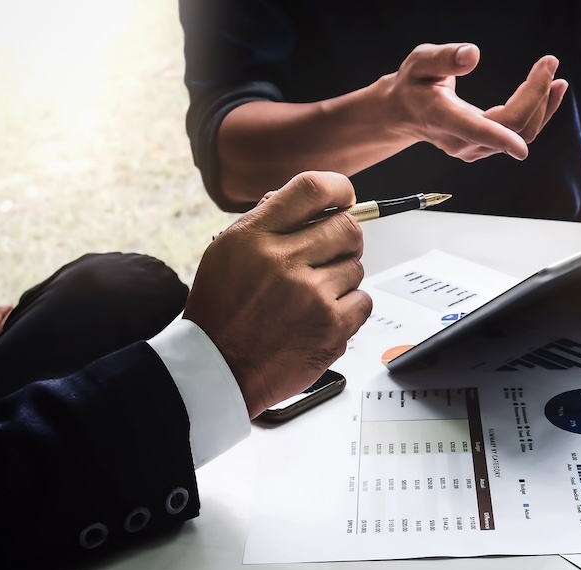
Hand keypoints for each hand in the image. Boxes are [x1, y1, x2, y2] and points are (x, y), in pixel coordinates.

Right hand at [185, 171, 372, 417]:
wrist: (217, 369)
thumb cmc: (222, 313)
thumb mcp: (227, 252)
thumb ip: (267, 223)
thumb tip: (312, 204)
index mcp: (254, 237)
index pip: (311, 189)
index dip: (338, 189)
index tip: (345, 197)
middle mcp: (283, 261)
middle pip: (346, 227)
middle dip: (345, 238)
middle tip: (331, 254)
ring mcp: (311, 295)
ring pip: (356, 267)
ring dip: (341, 278)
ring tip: (311, 297)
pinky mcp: (331, 327)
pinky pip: (363, 301)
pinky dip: (349, 308)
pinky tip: (321, 317)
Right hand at [384, 43, 567, 161]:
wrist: (406, 113)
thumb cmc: (413, 85)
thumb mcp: (420, 62)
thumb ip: (444, 58)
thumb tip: (472, 54)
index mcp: (444, 118)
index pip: (477, 131)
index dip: (500, 138)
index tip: (521, 145)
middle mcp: (462, 140)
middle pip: (511, 127)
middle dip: (536, 96)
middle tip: (549, 63)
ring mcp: (475, 149)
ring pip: (521, 133)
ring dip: (543, 105)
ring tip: (556, 77)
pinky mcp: (486, 147)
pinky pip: (520, 134)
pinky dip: (539, 112)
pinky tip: (551, 91)